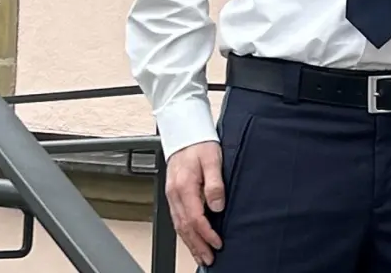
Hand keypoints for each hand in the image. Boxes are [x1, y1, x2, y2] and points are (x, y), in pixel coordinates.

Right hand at [163, 141, 224, 265]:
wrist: (184, 133)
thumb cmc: (200, 144)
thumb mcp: (213, 160)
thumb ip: (215, 184)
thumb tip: (218, 206)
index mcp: (185, 186)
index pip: (195, 218)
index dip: (207, 234)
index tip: (218, 243)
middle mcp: (175, 194)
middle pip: (185, 227)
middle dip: (197, 245)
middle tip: (209, 258)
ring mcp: (172, 196)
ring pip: (179, 226)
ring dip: (190, 243)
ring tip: (201, 255)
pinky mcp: (173, 195)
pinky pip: (177, 219)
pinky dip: (184, 233)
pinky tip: (191, 240)